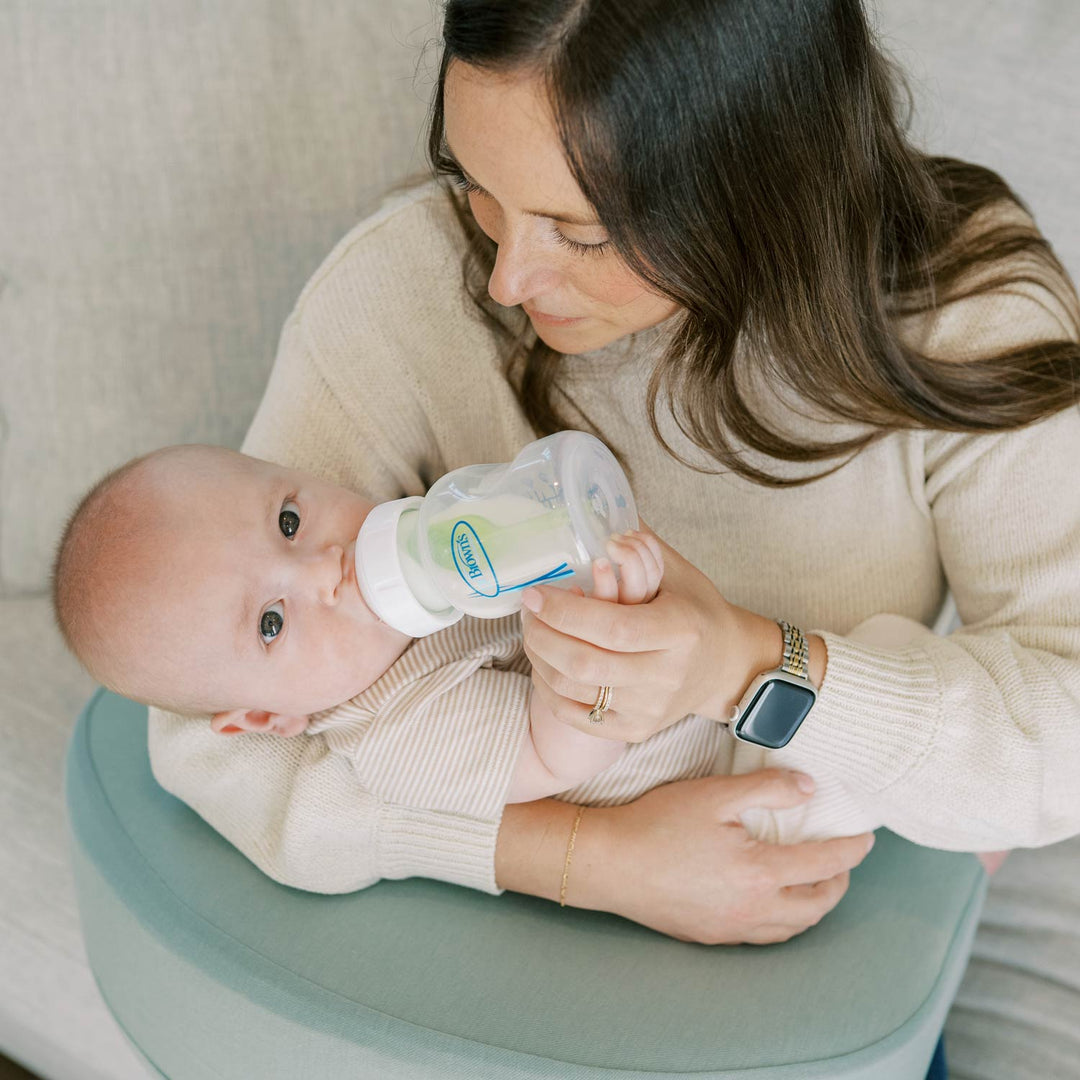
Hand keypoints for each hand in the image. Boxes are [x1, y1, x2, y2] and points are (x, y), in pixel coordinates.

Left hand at [521, 521, 771, 741]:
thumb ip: (639, 545)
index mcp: (681, 630)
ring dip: (540, 658)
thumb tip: (596, 513)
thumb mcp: (677, 573)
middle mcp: (667, 675)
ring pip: (575, 689)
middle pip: (586, 662)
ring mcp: (650, 708)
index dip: (566, 610)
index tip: (536, 592)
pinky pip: (577, 716)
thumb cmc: (697, 611)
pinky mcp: (635, 729)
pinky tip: (544, 663)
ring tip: (532, 630)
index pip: (613, 626)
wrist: (725, 666)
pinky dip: (550, 689)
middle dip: (543, 633)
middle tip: (528, 609)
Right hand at [572, 771, 875, 943]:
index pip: (824, 864)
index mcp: (759, 873)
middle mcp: (752, 909)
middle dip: (838, 884)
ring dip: (813, 907)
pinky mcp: (708, 936)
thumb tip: (809, 788)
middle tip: (843, 863)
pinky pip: (762, 936)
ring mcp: (730, 929)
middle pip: (816, 907)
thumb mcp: (714, 795)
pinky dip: (782, 921)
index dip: (851, 850)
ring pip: (791, 928)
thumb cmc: (657, 824)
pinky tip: (771, 904)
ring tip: (814, 884)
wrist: (608, 864)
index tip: (866, 838)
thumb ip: (767, 789)